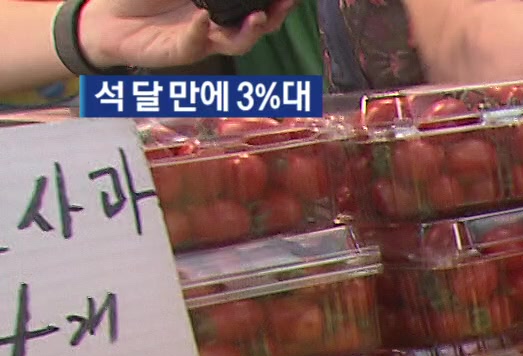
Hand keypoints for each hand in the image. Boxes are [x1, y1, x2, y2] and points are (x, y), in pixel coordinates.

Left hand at [79, 0, 295, 70]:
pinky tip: (203, 19)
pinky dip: (200, 32)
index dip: (274, 2)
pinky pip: (195, 45)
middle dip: (275, 16)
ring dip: (251, 31)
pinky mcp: (180, 52)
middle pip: (256, 27)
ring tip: (259, 16)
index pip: (253, 5)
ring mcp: (200, 41)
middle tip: (287, 2)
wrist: (105, 19)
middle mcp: (215, 26)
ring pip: (236, 42)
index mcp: (216, 7)